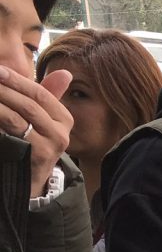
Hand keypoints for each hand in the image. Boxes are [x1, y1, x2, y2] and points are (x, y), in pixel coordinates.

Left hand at [0, 66, 73, 196]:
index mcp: (64, 119)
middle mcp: (61, 133)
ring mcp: (49, 146)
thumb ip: (49, 95)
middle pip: (29, 105)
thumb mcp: (45, 119)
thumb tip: (65, 73)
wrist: (31, 178)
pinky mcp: (34, 157)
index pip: (41, 94)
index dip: (18, 81)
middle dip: (5, 89)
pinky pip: (10, 134)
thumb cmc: (35, 143)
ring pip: (17, 118)